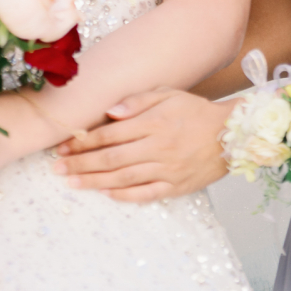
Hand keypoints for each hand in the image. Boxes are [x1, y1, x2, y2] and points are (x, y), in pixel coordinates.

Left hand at [52, 88, 231, 201]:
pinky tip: (106, 194)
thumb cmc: (195, 111)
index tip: (64, 146)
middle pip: (111, 159)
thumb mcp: (168, 94)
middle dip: (81, 164)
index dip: (84, 142)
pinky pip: (147, 194)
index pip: (110, 134)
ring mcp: (168, 169)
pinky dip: (125, 195)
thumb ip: (137, 101)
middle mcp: (158, 147)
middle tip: (58, 168)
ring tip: (72, 183)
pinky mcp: (177, 186)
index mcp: (153, 123)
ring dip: (94, 181)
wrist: (231, 135)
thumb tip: (109, 113)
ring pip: (124, 178)